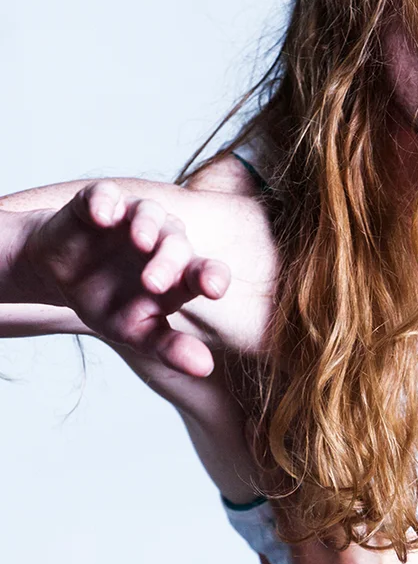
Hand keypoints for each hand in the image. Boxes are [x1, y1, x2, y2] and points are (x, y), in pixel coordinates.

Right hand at [17, 180, 230, 376]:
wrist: (58, 276)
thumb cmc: (108, 303)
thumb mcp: (136, 331)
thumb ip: (170, 348)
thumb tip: (205, 368)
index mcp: (179, 274)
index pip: (205, 272)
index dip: (211, 276)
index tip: (213, 289)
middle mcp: (163, 241)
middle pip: (177, 244)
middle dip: (169, 260)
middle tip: (153, 283)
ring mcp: (132, 218)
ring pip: (150, 213)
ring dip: (147, 226)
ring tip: (140, 241)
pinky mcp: (99, 202)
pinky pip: (105, 195)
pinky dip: (105, 202)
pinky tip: (103, 216)